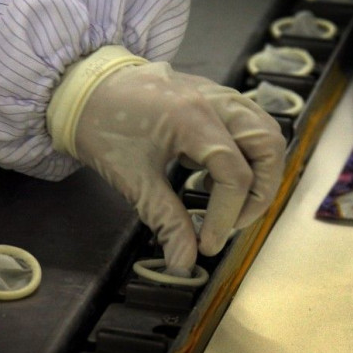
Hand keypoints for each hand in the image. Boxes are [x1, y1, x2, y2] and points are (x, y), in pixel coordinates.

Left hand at [49, 47, 285, 275]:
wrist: (84, 89)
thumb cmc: (102, 128)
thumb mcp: (132, 180)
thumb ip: (166, 220)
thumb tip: (185, 263)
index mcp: (191, 118)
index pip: (234, 173)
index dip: (227, 217)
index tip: (208, 245)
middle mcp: (214, 100)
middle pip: (268, 145)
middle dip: (259, 193)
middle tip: (233, 223)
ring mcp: (217, 94)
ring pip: (266, 130)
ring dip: (261, 171)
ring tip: (232, 202)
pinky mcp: (215, 96)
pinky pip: (250, 123)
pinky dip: (248, 153)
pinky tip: (218, 176)